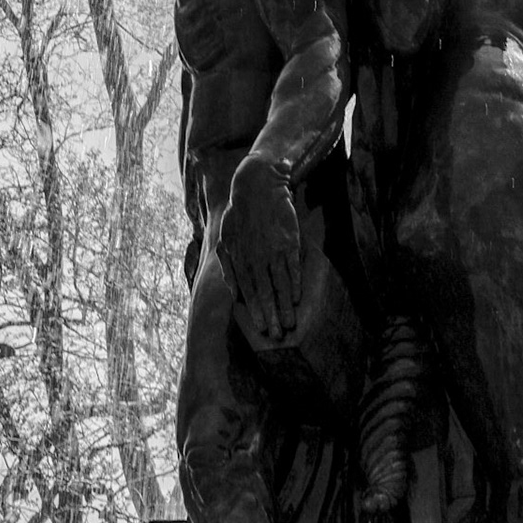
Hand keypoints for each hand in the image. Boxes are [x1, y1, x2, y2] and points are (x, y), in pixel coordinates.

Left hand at [219, 157, 302, 338]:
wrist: (258, 186)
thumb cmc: (239, 214)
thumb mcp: (225, 239)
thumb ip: (228, 267)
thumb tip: (234, 294)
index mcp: (239, 259)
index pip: (248, 292)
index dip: (256, 311)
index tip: (262, 328)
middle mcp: (255, 258)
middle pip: (264, 293)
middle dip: (270, 316)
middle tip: (276, 335)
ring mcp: (272, 251)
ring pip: (279, 284)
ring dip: (284, 306)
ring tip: (290, 324)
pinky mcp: (288, 241)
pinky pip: (292, 267)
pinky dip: (295, 284)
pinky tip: (298, 298)